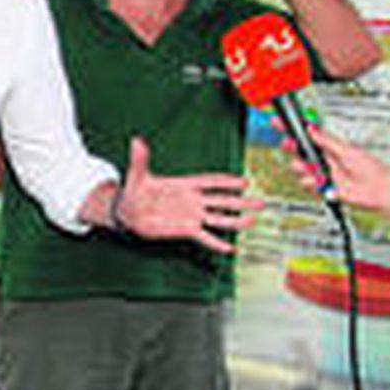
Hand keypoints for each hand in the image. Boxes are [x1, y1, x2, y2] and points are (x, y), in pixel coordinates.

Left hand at [116, 137, 262, 253]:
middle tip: (261, 203)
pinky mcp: (186, 230)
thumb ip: (140, 160)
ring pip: (218, 218)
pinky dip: (217, 243)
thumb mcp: (137, 175)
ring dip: (234, 221)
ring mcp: (192, 215)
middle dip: (241, 201)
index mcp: (185, 184)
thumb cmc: (135, 191)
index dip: (226, 181)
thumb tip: (136, 141)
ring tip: (252, 221)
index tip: (244, 182)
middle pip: (222, 200)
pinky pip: (205, 237)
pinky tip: (231, 248)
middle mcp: (193, 200)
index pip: (210, 181)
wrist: (129, 212)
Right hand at [285, 123, 389, 217]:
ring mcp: (323, 173)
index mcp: (330, 147)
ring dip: (303, 169)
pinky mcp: (323, 188)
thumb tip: (312, 128)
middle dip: (292, 149)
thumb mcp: (347, 150)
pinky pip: (307, 185)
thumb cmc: (371, 168)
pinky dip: (311, 183)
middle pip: (299, 151)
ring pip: (300, 169)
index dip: (292, 129)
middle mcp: (325, 159)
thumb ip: (326, 140)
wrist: (379, 190)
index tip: (279, 123)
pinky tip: (320, 182)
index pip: (307, 135)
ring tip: (313, 170)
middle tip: (290, 146)